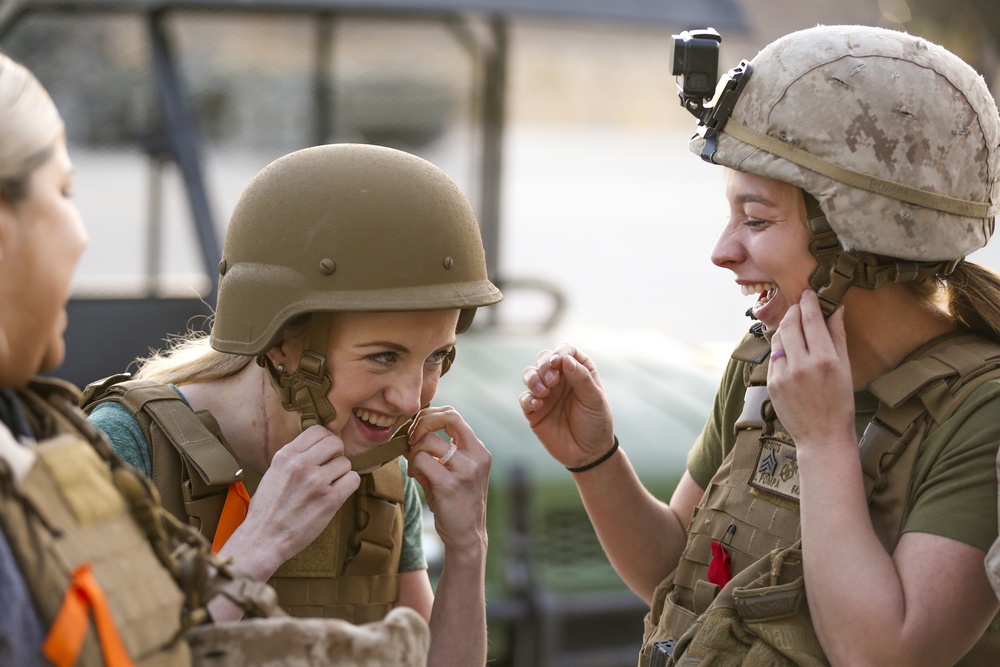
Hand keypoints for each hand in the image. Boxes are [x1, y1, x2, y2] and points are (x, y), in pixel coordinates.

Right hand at [242, 424, 359, 563]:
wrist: (263, 539)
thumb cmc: (267, 509)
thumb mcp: (274, 472)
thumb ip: (294, 458)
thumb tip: (318, 447)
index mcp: (285, 456)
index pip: (318, 431)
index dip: (326, 441)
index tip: (325, 452)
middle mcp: (301, 464)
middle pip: (335, 443)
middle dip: (336, 455)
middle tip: (330, 469)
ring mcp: (316, 482)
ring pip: (346, 463)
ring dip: (341, 474)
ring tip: (328, 487)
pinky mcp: (329, 500)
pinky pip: (353, 480)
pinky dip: (348, 486)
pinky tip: (337, 493)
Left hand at [404, 406, 489, 552]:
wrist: (466, 536)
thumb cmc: (456, 502)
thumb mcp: (453, 471)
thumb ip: (438, 450)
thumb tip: (411, 431)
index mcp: (478, 450)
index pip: (453, 414)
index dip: (430, 416)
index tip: (417, 430)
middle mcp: (477, 456)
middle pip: (447, 417)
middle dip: (422, 423)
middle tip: (411, 439)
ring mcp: (465, 470)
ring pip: (428, 441)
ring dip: (414, 452)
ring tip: (416, 467)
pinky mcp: (450, 484)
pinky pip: (421, 461)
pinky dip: (414, 466)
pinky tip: (418, 476)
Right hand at [519, 343, 614, 468]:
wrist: (588, 454)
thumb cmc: (596, 423)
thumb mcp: (595, 400)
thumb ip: (581, 379)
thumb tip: (565, 359)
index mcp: (578, 371)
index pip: (565, 351)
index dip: (560, 352)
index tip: (558, 363)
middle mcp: (560, 379)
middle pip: (544, 358)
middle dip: (544, 365)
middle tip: (552, 380)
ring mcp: (546, 394)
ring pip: (529, 374)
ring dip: (533, 379)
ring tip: (544, 392)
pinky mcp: (534, 410)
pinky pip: (524, 398)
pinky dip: (528, 399)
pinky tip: (538, 405)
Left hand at [768, 290, 854, 449]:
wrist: (822, 436)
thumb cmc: (840, 402)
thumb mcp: (845, 368)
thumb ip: (837, 336)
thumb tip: (835, 309)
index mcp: (824, 360)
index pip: (811, 320)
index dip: (808, 302)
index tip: (809, 293)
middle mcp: (801, 366)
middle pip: (790, 324)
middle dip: (794, 311)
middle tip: (800, 306)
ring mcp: (783, 375)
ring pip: (778, 339)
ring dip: (785, 328)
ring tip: (795, 326)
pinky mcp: (771, 384)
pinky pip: (773, 357)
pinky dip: (780, 349)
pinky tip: (790, 351)